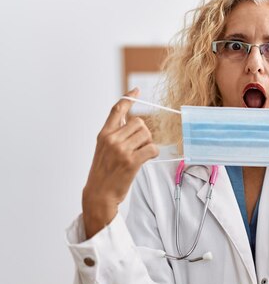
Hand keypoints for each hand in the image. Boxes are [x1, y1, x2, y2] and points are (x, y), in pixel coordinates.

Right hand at [82, 88, 158, 238]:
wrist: (99, 193)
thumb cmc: (103, 172)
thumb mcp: (103, 149)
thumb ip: (114, 133)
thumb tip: (126, 118)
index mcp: (104, 134)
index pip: (116, 110)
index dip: (128, 98)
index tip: (137, 90)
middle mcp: (111, 139)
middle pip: (139, 122)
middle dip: (144, 133)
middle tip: (140, 146)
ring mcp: (121, 150)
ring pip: (147, 134)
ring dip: (149, 143)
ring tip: (141, 154)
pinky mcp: (131, 161)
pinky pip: (152, 148)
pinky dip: (154, 153)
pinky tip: (147, 158)